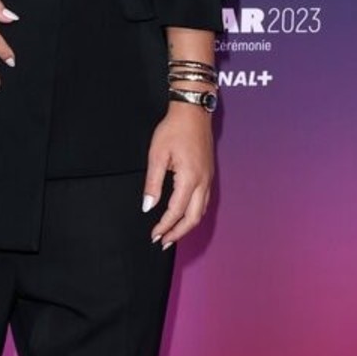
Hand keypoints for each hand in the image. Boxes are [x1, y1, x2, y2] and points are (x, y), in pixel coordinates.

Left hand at [142, 102, 214, 247]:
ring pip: (201, 211)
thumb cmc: (173, 130)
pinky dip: (193, 214)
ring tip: (172, 234)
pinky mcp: (208, 175)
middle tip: (163, 242)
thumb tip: (148, 206)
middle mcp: (203, 182)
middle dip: (178, 233)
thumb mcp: (157, 155)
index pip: (176, 211)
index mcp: (189, 178)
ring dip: (187, 226)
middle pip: (193, 218)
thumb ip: (153, 184)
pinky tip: (183, 216)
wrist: (193, 112)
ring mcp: (208, 179)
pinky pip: (203, 202)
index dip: (164, 226)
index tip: (153, 236)